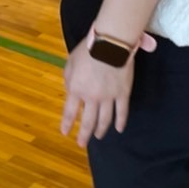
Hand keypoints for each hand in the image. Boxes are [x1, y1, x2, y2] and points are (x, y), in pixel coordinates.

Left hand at [60, 29, 157, 144]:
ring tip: (98, 137)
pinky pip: (122, 112)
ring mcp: (108, 97)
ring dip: (101, 130)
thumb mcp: (70, 63)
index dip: (67, 124)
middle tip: (82, 143)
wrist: (110, 44)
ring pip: (104, 119)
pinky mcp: (123, 94)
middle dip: (84, 134)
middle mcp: (91, 98)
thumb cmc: (87, 50)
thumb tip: (71, 91)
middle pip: (88, 121)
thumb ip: (69, 79)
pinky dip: (121, 122)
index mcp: (76, 89)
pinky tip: (119, 129)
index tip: (65, 133)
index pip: (70, 112)